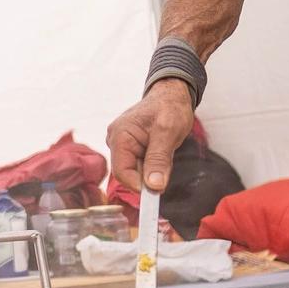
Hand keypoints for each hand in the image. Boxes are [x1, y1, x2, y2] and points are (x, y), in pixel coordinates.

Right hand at [107, 79, 195, 193]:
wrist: (173, 95)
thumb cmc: (170, 107)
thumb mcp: (168, 132)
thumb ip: (159, 159)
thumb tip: (154, 186)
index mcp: (120, 135)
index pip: (122, 172)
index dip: (139, 185)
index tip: (158, 192)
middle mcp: (116, 141)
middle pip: (128, 173)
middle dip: (148, 176)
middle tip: (167, 165)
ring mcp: (122, 145)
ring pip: (135, 171)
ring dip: (152, 169)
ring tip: (165, 150)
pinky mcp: (130, 148)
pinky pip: (140, 166)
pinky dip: (153, 165)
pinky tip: (161, 152)